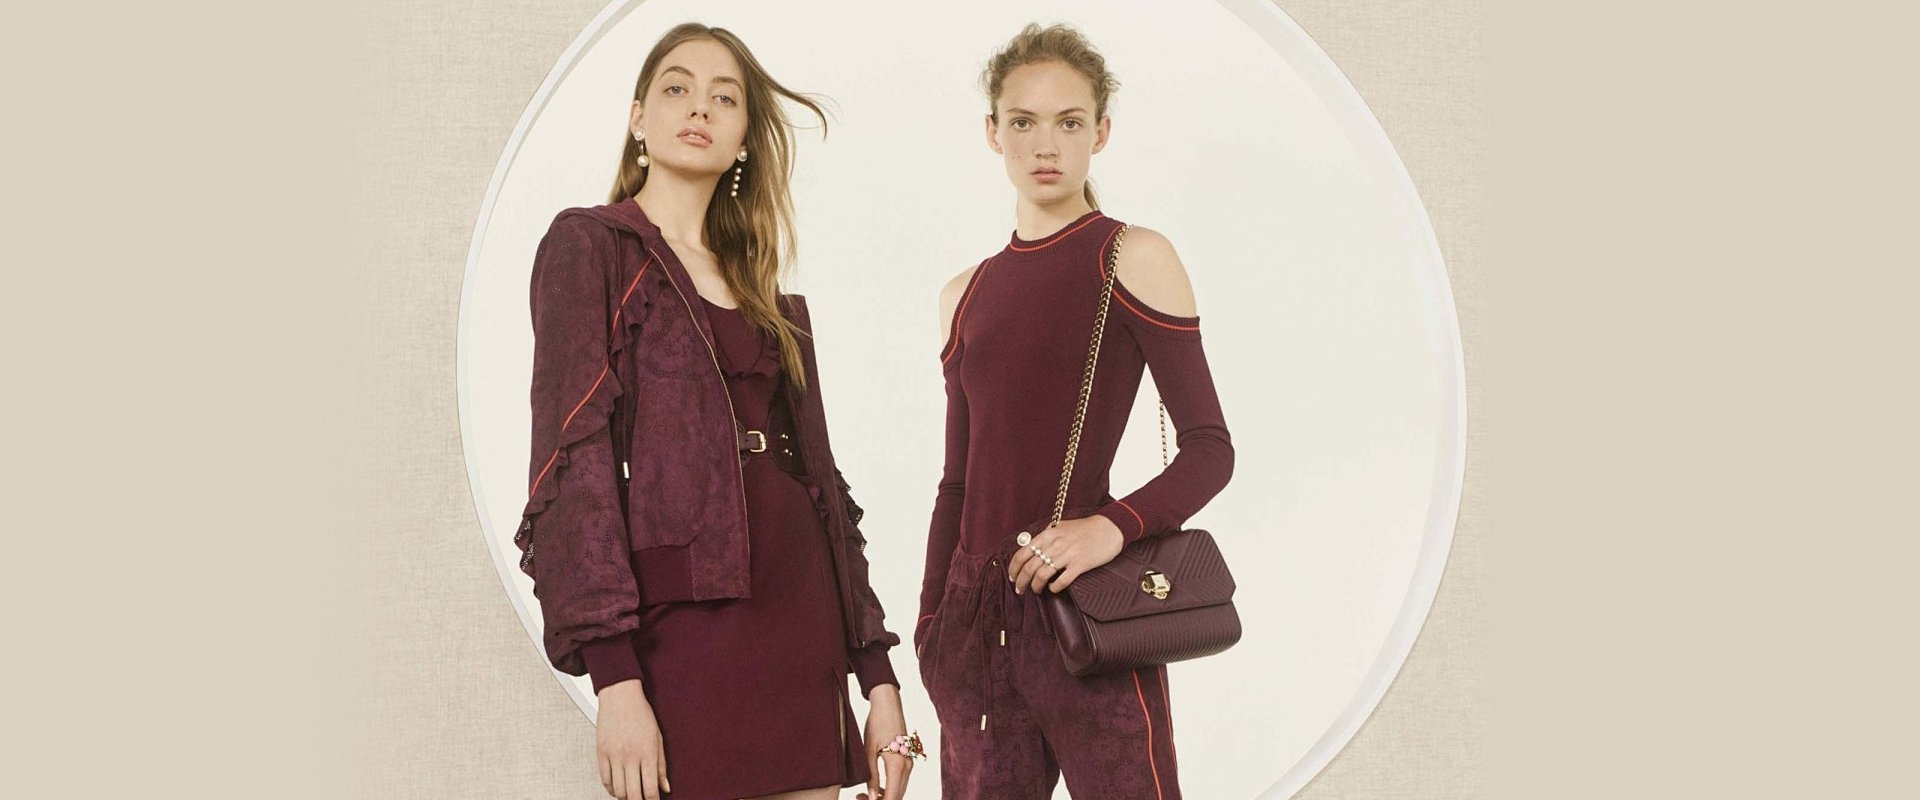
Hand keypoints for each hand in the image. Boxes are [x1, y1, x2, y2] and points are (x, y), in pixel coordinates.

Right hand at [595, 679, 668, 799]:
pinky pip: (604, 780)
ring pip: (618, 790)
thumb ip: (661, 765)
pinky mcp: (601, 753)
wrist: (620, 695)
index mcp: (647, 753)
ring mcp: (614, 755)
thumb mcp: (658, 738)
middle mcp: (630, 756)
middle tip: (642, 799)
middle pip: (633, 794)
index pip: (650, 789)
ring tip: (631, 794)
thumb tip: (665, 787)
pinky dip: (611, 789)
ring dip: (625, 797)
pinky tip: (618, 788)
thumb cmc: (641, 713)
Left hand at [858, 685, 912, 799]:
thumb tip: (871, 796)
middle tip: (858, 798)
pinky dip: (888, 788)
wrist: (888, 705)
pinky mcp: (907, 760)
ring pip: (899, 790)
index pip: (891, 797)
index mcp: (897, 765)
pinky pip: (900, 781)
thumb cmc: (877, 724)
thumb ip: (871, 775)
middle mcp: (907, 767)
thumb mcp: (868, 751)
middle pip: (897, 796)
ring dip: (883, 796)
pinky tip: (874, 786)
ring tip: (862, 793)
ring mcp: (909, 763)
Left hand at [1007, 514, 1124, 594]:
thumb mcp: (1061, 526)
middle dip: (1021, 582)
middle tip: (1020, 590)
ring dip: (1035, 587)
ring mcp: (1067, 555)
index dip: (1014, 569)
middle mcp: (1054, 545)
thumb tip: (1031, 545)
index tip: (1012, 577)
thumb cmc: (1086, 528)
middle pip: (1029, 567)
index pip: (1022, 554)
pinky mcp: (1080, 564)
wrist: (1109, 527)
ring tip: (1036, 590)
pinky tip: (1053, 589)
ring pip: (1042, 575)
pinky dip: (1054, 588)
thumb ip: (1046, 535)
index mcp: (1048, 535)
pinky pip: (1062, 580)